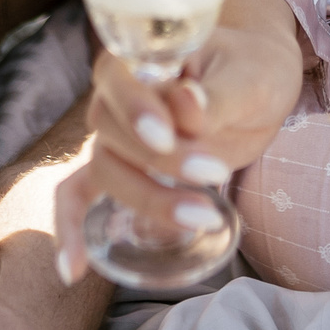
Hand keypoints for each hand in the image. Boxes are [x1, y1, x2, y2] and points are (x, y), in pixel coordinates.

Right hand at [54, 0, 306, 282]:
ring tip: (203, 217)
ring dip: (146, 199)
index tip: (168, 133)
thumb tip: (185, 103)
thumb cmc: (253, 69)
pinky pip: (78, 197)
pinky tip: (72, 270)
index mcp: (143, 59)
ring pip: (105, 170)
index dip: (132, 107)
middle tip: (215, 173)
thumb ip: (217, 94)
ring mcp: (117, 138)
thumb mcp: (249, 77)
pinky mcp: (125, 171)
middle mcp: (118, 98)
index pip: (114, 76)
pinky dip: (70, 230)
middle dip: (158, 163)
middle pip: (109, 132)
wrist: (260, 84)